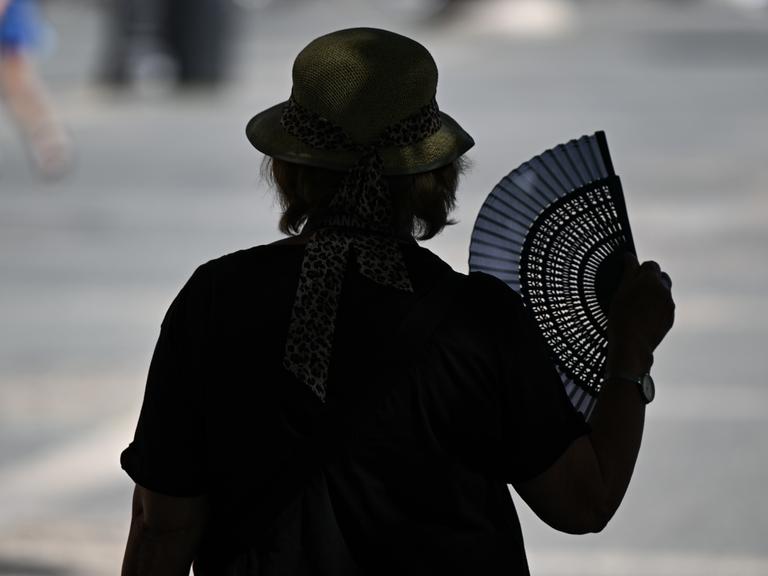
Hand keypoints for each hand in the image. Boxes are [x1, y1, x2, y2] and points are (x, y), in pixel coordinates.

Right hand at [606, 253, 674, 375]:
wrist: (632, 344)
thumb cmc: (622, 315)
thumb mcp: (620, 290)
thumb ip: (629, 270)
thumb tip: (630, 256)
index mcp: (652, 279)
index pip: (651, 264)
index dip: (640, 269)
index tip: (631, 276)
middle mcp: (664, 289)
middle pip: (661, 277)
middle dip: (651, 280)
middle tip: (635, 290)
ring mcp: (669, 304)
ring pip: (663, 292)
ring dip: (654, 294)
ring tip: (639, 306)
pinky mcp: (670, 318)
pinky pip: (664, 307)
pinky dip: (656, 308)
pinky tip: (643, 317)